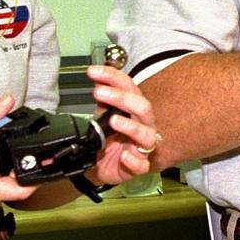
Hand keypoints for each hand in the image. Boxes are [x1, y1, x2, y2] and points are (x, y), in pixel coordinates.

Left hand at [85, 64, 157, 185]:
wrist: (101, 165)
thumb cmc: (108, 137)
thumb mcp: (102, 113)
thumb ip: (102, 96)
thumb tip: (96, 74)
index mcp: (134, 108)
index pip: (129, 87)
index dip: (112, 77)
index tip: (93, 72)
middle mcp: (142, 124)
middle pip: (142, 107)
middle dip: (121, 98)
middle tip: (99, 93)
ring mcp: (142, 146)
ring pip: (146, 135)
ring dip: (131, 126)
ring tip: (113, 120)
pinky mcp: (138, 167)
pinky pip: (141, 165)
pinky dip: (133, 160)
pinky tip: (123, 156)